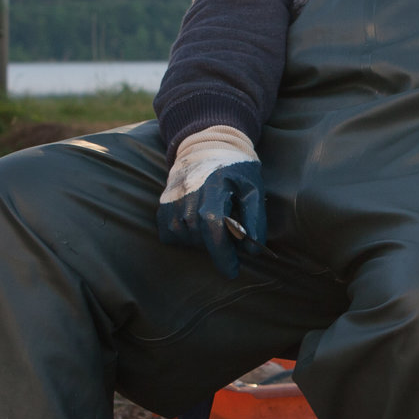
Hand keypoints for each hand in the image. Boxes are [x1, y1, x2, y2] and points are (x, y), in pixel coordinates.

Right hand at [156, 126, 266, 278]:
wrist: (208, 147)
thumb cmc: (235, 170)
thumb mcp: (253, 188)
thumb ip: (255, 218)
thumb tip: (252, 249)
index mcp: (213, 186)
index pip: (213, 225)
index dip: (222, 252)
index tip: (232, 271)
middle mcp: (188, 191)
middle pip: (198, 233)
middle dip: (215, 248)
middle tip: (229, 246)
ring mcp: (172, 197)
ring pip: (182, 235)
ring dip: (199, 241)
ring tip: (213, 230)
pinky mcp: (163, 203)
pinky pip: (167, 233)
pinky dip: (181, 237)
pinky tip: (196, 228)